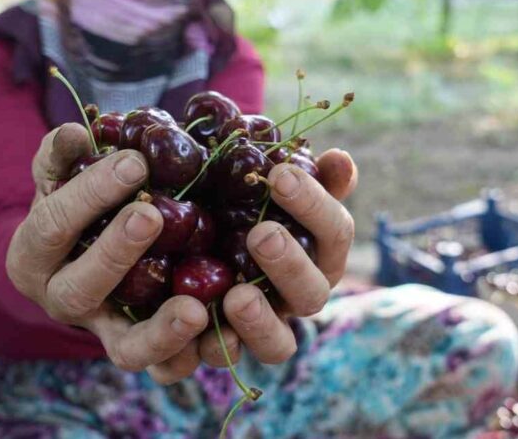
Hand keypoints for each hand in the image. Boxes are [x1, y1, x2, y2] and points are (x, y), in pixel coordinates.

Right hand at [5, 123, 209, 383]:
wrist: (90, 242)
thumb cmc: (79, 199)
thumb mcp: (64, 174)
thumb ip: (64, 155)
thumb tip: (75, 133)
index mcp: (32, 257)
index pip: (52, 226)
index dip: (89, 195)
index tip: (134, 162)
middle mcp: (60, 302)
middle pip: (80, 290)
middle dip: (116, 252)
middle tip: (152, 215)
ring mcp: (103, 332)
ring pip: (125, 348)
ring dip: (160, 331)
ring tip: (194, 308)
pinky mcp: (143, 350)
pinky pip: (165, 367)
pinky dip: (190, 352)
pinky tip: (219, 325)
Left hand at [196, 149, 358, 367]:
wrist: (179, 243)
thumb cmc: (235, 203)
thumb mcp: (262, 184)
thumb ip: (301, 173)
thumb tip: (339, 158)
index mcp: (317, 253)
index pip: (333, 232)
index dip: (313, 205)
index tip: (279, 175)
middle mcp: (294, 297)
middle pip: (311, 293)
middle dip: (289, 265)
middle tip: (261, 234)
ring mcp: (260, 330)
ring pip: (277, 345)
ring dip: (259, 323)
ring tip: (237, 296)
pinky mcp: (215, 349)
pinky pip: (217, 359)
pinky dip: (206, 348)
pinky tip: (189, 320)